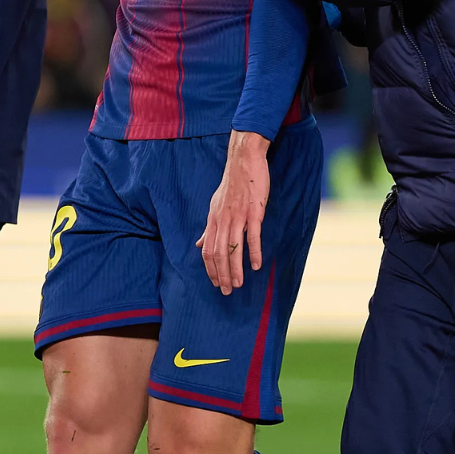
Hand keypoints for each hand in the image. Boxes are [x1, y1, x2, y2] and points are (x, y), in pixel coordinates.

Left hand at [198, 130, 270, 293]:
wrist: (244, 161)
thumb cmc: (232, 185)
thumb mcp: (215, 207)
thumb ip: (208, 228)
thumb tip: (199, 244)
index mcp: (213, 220)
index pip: (207, 250)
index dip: (210, 269)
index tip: (216, 283)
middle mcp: (222, 220)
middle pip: (218, 253)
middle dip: (221, 275)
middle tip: (227, 291)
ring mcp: (238, 216)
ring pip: (233, 248)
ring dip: (235, 269)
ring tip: (238, 284)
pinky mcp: (253, 212)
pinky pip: (253, 236)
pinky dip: (253, 252)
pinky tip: (256, 266)